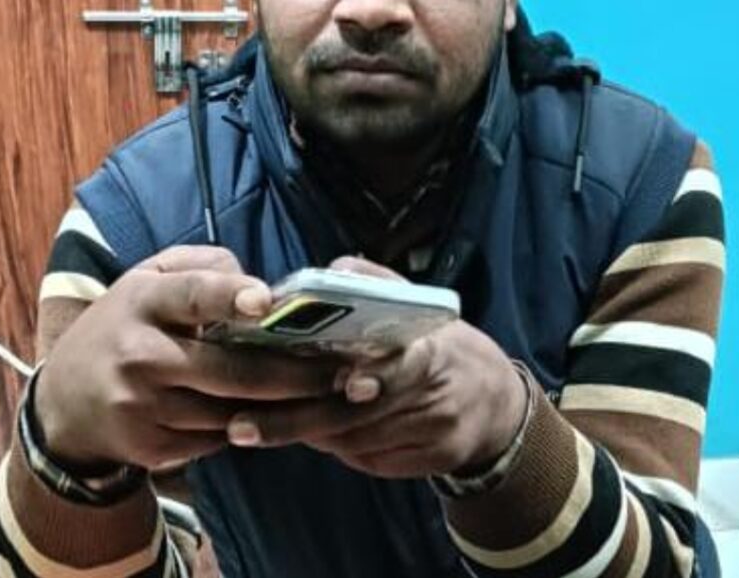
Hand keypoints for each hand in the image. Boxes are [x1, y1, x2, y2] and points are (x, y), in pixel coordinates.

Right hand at [34, 246, 340, 470]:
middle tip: (343, 370)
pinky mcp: (148, 448)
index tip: (269, 299)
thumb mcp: (148, 279)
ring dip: (286, 406)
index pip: (190, 295)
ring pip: (232, 412)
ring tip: (333, 394)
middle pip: (230, 370)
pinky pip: (216, 440)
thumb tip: (257, 284)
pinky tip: (283, 417)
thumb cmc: (125, 325)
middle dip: (295, 373)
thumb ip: (200, 267)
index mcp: (141, 301)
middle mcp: (139, 354)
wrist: (64, 401)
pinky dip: (251, 428)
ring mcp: (142, 407)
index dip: (229, 296)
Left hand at [225, 257, 528, 479]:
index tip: (337, 382)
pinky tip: (304, 429)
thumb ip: (376, 283)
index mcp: (435, 352)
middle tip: (242, 425)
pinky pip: (363, 458)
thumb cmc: (444, 345)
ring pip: (352, 441)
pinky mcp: (420, 467)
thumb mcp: (421, 306)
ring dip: (303, 430)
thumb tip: (333, 271)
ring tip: (252, 422)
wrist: (496, 407)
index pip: (402, 366)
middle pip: (358, 417)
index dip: (372, 376)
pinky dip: (331, 444)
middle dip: (297, 420)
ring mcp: (429, 438)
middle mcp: (434, 400)